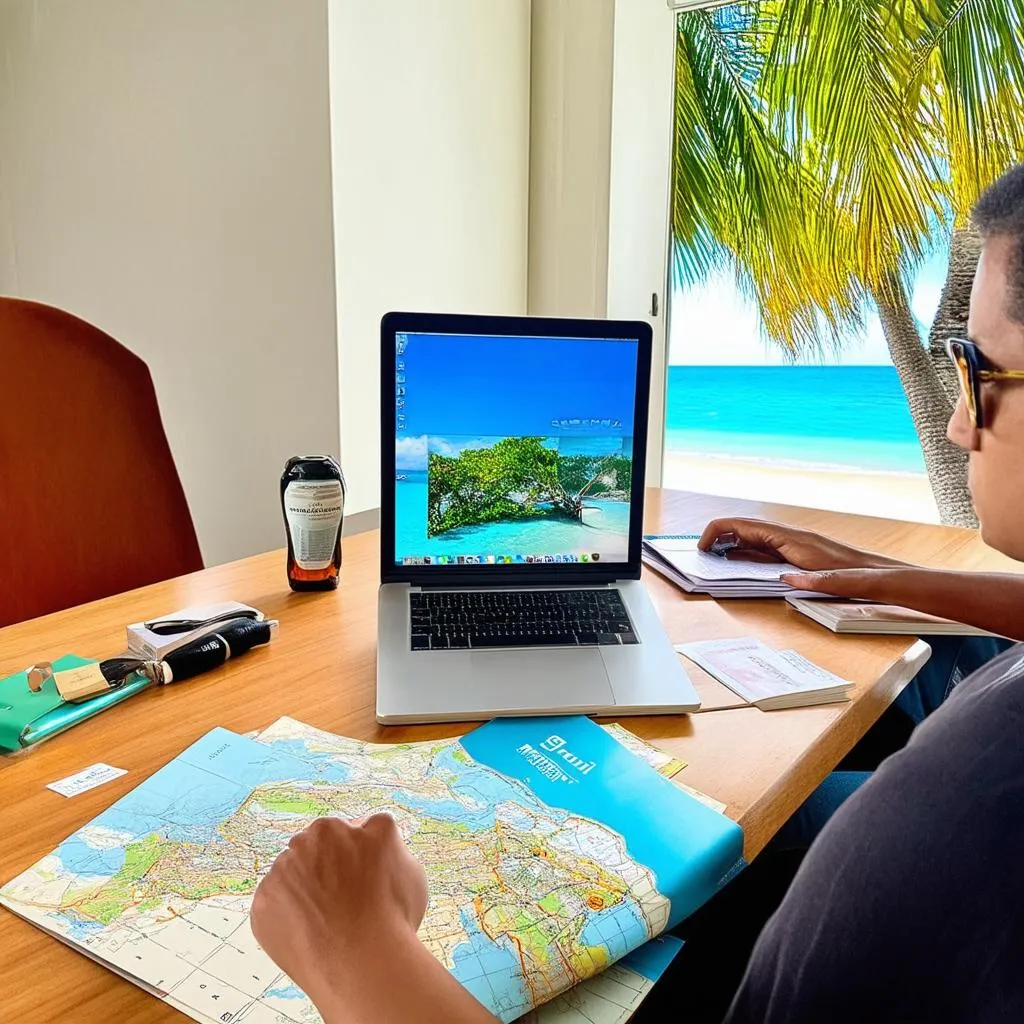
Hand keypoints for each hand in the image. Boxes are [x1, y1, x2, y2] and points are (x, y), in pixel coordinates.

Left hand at [251, 814, 427, 1013]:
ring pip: (295, 872)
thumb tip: (373, 844)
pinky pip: (276, 904)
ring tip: (329, 923)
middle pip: (319, 845)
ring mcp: (283, 869)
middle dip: (330, 864)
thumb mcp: (409, 866)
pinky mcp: (264, 902)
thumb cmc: (392, 916)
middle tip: (347, 899)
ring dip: (306, 887)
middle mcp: (312, 838)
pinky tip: (311, 934)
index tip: (370, 880)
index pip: (357, 831)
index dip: (366, 857)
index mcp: (349, 826)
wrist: (360, 964)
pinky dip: (289, 916)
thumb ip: (384, 847)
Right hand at [698, 518, 905, 571]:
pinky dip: (745, 553)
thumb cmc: (862, 574)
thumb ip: (815, 580)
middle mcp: (789, 536)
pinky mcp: (795, 552)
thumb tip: (787, 580)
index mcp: (793, 538)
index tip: (702, 547)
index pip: (744, 526)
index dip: (718, 532)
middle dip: (717, 537)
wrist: (881, 574)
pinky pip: (762, 548)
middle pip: (743, 529)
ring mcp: (791, 543)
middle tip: (699, 554)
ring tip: (712, 559)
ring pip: (751, 538)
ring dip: (729, 545)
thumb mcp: (841, 580)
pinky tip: (738, 564)